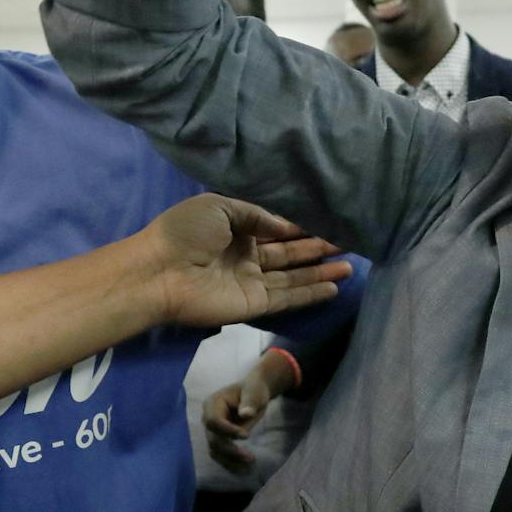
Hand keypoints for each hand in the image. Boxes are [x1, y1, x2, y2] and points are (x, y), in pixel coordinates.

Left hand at [138, 195, 352, 326]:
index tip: (329, 222)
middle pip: (290, 254)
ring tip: (350, 267)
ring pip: (294, 277)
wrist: (160, 271)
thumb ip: (257, 215)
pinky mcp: (254, 304)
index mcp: (236, 231)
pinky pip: (288, 298)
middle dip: (318, 249)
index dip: (301, 227)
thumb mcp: (220, 207)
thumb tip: (287, 227)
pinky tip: (334, 288)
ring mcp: (252, 282)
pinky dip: (311, 294)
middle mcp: (247, 256)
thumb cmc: (184, 233)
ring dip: (321, 273)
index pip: (277, 230)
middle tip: (349, 243)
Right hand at [202, 351, 297, 473]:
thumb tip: (245, 414)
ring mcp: (212, 431)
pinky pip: (220, 455)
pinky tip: (244, 469)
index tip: (246, 436)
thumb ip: (250, 401)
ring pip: (215, 450)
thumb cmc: (253, 390)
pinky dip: (231, 464)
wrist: (253, 394)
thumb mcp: (254, 391)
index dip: (227, 431)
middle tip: (250, 457)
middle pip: (213, 439)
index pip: (213, 421)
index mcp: (213, 403)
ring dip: (231, 460)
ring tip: (250, 464)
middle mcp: (208, 418)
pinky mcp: (219, 440)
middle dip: (230, 450)